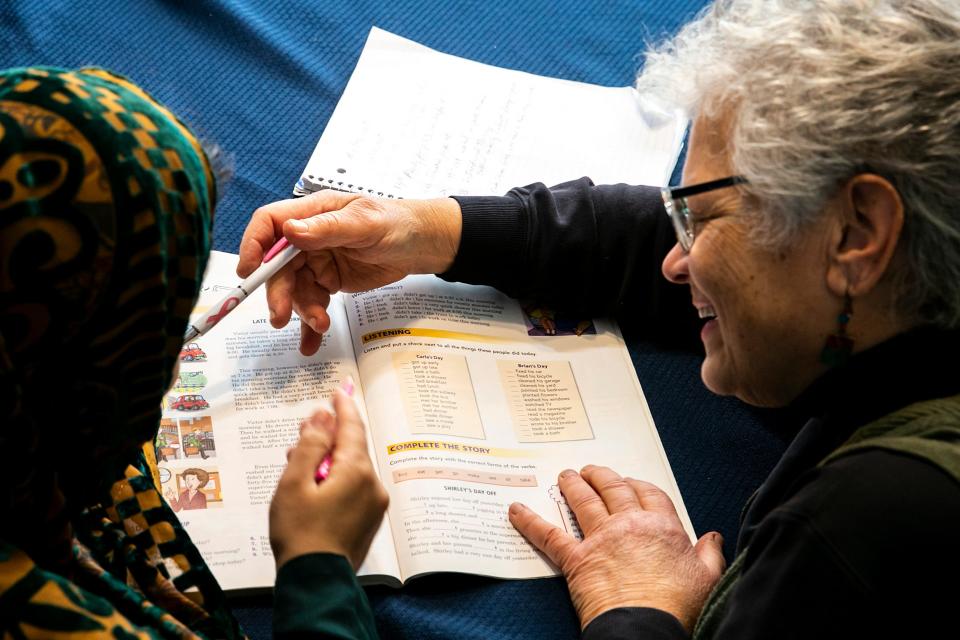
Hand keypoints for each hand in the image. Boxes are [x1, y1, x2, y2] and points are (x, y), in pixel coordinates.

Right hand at [238, 191, 461, 354]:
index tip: (249, 271)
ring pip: (294, 290)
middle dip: (277, 292)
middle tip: (279, 317)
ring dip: (301, 310)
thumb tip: (291, 232)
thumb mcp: (366, 223)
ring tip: (320, 324)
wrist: (421, 245)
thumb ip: (329, 228)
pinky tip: (310, 343)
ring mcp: (316, 262)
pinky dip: (310, 325)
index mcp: (312, 213)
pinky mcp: (328, 282)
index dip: (253, 245)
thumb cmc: (397, 223)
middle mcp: (308, 238)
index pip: (269, 224)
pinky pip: (312, 304)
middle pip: (277, 266)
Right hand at [269, 388, 388, 569]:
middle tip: (301, 438)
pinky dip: (335, 480)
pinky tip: (313, 490)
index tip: (338, 390)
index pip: (352, 427)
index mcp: (357, 471)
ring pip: (351, 469)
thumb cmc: (299, 533)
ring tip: (297, 468)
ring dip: (328, 462)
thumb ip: (309, 444)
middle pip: (350, 448)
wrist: (315, 582)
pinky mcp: (369, 520)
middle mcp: (373, 484)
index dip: (343, 406)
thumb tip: (321, 416)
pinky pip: (354, 488)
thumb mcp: (294, 482)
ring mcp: (374, 504)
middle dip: (327, 439)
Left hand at [509, 466, 724, 631]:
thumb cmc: (677, 607)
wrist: (645, 628)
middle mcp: (629, 525)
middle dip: (601, 475)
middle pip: (613, 488)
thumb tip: (712, 537)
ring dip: (573, 485)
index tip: (631, 482)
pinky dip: (530, 521)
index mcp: (662, 526)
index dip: (638, 485)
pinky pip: (549, 535)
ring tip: (566, 475)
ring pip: (583, 501)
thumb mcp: (706, 578)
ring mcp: (601, 539)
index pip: (648, 493)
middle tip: (592, 470)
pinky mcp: (576, 560)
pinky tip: (516, 510)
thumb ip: (710, 554)